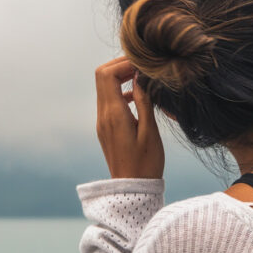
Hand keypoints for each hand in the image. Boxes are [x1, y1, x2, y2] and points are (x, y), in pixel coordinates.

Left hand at [94, 56, 164, 179]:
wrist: (132, 189)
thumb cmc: (146, 164)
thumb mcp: (150, 132)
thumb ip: (144, 102)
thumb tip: (140, 78)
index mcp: (114, 114)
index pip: (107, 75)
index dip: (123, 62)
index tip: (143, 64)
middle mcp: (103, 116)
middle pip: (102, 76)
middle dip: (120, 66)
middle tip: (142, 67)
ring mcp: (103, 122)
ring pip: (105, 88)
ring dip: (121, 78)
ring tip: (143, 80)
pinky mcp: (106, 128)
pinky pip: (110, 101)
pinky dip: (121, 92)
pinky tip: (139, 98)